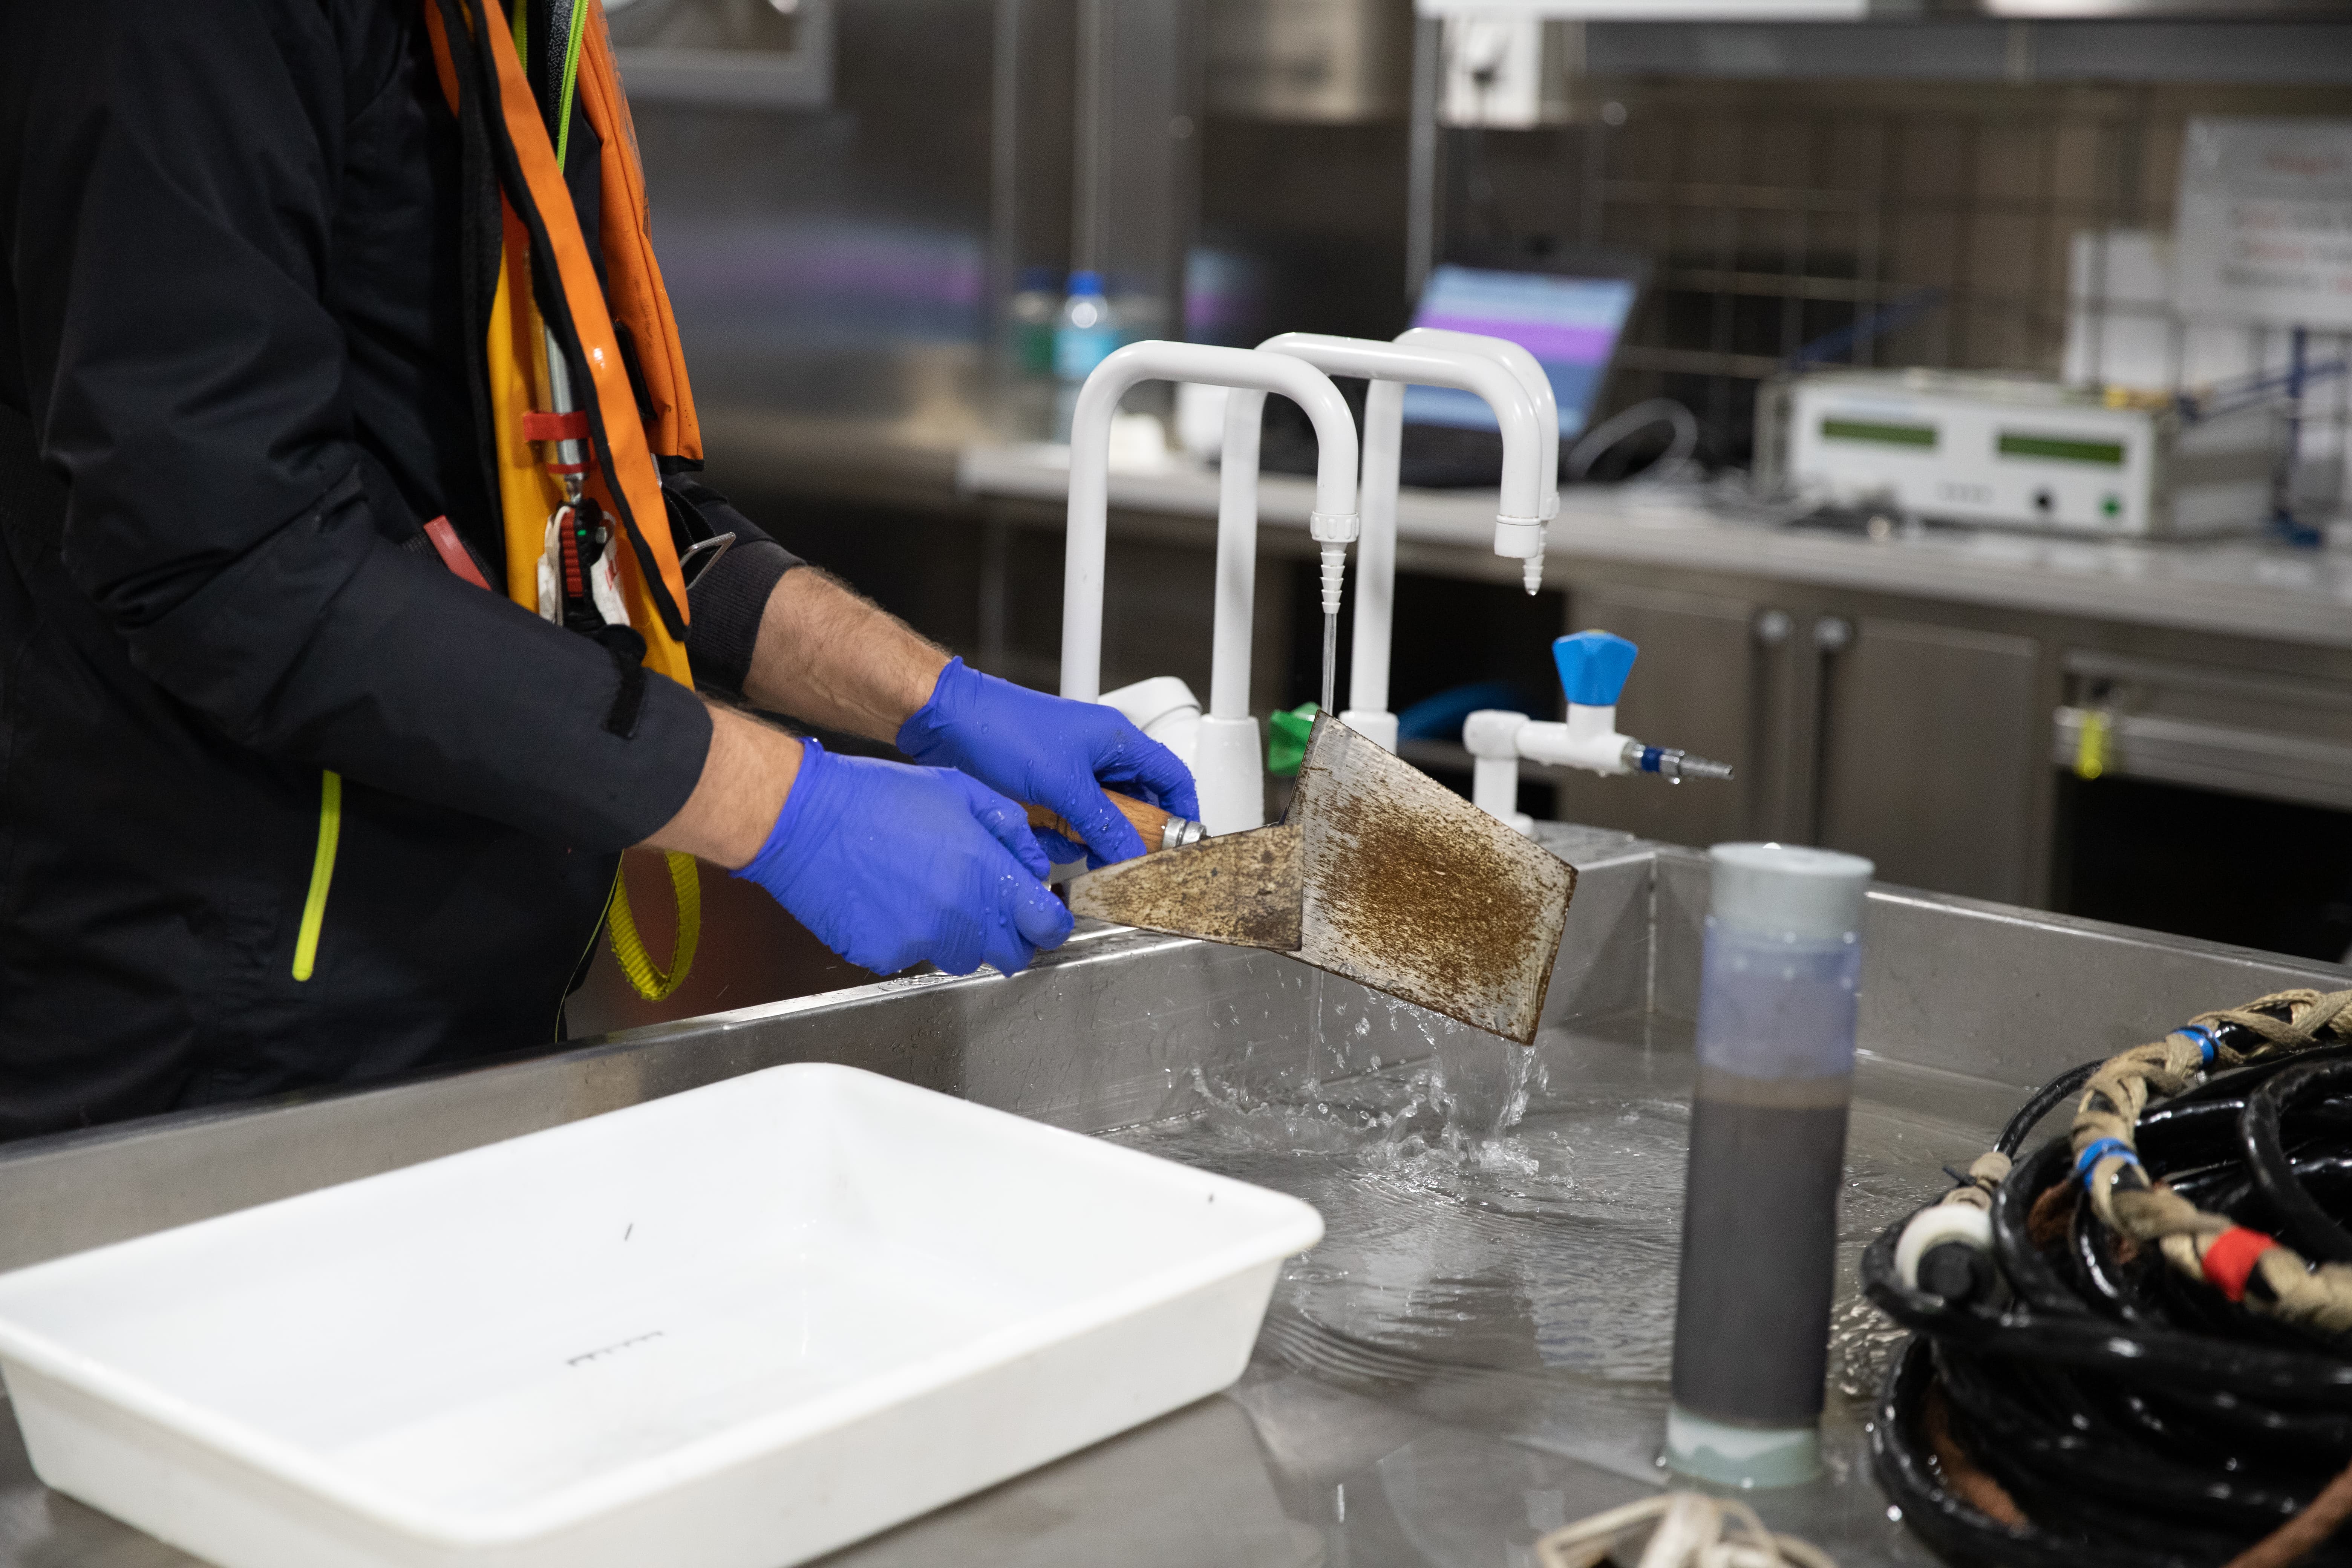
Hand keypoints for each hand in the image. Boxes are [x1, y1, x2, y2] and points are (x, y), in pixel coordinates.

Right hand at [732, 740, 1073, 975]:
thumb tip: (1033, 864)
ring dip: (958, 935)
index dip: (1048, 925)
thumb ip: (1008, 829)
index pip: (1045, 926)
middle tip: (987, 908)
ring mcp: (920, 941)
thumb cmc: (876, 795)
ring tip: (927, 892)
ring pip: (961, 957)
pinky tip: (889, 899)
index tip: (1042, 920)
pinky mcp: (883, 956)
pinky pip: (912, 957)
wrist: (803, 818)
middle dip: (1008, 936)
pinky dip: (909, 937)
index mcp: (985, 873)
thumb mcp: (959, 789)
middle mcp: (959, 915)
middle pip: (1009, 955)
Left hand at [897, 658, 1198, 867]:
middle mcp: (1099, 758)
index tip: (1181, 848)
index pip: (1172, 777)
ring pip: (1096, 824)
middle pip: (1133, 808)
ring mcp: (1070, 776)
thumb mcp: (1062, 783)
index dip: (1183, 813)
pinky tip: (1032, 830)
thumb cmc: (1002, 729)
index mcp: (1118, 741)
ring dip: (1078, 839)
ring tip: (1054, 835)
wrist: (946, 723)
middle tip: (1109, 857)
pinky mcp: (1044, 792)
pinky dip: (1051, 836)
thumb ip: (1102, 823)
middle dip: (1119, 836)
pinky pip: (1063, 827)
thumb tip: (1131, 854)